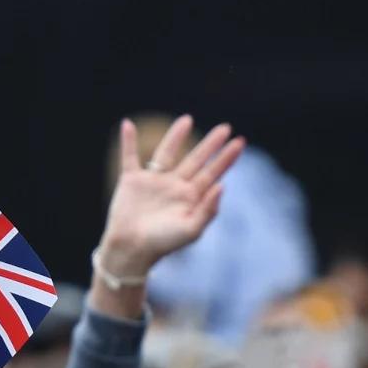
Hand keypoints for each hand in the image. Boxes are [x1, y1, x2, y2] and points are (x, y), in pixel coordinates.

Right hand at [100, 115, 244, 275]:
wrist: (131, 248)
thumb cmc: (163, 243)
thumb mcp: (192, 230)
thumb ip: (208, 209)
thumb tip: (222, 185)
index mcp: (190, 198)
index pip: (212, 173)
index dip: (226, 158)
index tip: (240, 143)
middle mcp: (174, 186)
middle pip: (196, 160)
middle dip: (211, 144)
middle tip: (226, 127)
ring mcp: (153, 182)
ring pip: (166, 153)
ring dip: (176, 136)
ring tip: (187, 119)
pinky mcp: (131, 181)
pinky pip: (129, 156)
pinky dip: (128, 141)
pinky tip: (127, 125)